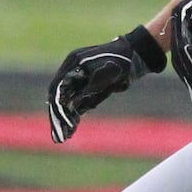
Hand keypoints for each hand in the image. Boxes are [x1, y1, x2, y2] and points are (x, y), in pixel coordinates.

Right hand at [47, 25, 166, 142]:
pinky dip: (76, 114)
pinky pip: (78, 102)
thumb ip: (86, 91)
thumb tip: (71, 107)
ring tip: (65, 136)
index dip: (56, 106)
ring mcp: (80, 79)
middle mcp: (72, 71)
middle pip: (60, 97)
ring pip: (68, 102)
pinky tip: (74, 128)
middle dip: (59, 117)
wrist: (134, 55)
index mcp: (72, 63)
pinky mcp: (89, 86)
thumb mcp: (102, 77)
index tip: (59, 122)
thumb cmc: (119, 61)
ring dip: (66, 119)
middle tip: (59, 136)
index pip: (57, 88)